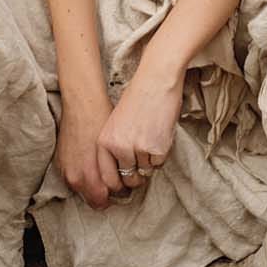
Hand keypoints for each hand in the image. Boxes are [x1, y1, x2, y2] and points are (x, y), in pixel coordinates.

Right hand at [54, 93, 124, 211]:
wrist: (82, 105)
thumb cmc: (101, 125)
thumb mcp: (113, 153)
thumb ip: (115, 175)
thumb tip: (123, 186)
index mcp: (90, 177)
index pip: (104, 201)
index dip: (117, 195)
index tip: (125, 188)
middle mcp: (75, 178)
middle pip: (93, 200)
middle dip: (106, 194)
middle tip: (118, 181)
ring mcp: (65, 171)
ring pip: (83, 190)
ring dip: (94, 186)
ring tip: (105, 171)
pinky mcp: (59, 163)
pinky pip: (73, 179)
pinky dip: (83, 176)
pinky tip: (92, 164)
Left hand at [96, 54, 185, 191]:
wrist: (155, 82)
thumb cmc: (137, 99)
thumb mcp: (115, 124)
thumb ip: (114, 147)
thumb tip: (121, 173)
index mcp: (104, 142)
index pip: (107, 178)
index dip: (117, 184)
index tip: (124, 184)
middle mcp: (118, 148)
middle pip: (128, 179)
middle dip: (136, 178)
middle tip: (142, 165)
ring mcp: (137, 149)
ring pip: (146, 171)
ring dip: (150, 161)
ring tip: (151, 138)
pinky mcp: (156, 148)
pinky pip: (159, 163)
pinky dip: (161, 154)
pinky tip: (159, 134)